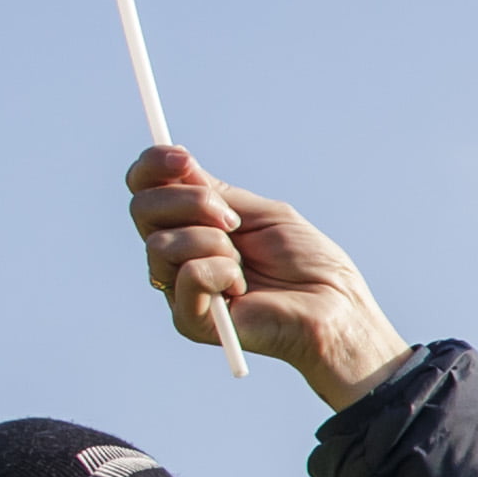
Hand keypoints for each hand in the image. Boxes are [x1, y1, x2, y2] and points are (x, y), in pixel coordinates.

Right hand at [124, 146, 414, 405]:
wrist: (334, 305)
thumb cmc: (306, 261)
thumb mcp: (260, 213)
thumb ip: (215, 193)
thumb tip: (177, 164)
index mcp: (189, 226)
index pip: (145, 189)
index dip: (153, 166)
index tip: (182, 155)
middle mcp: (175, 257)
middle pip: (143, 210)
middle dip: (190, 201)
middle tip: (233, 219)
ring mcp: (179, 289)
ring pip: (161, 244)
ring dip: (212, 242)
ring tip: (244, 262)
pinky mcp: (191, 321)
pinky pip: (188, 275)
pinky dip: (221, 272)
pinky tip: (242, 288)